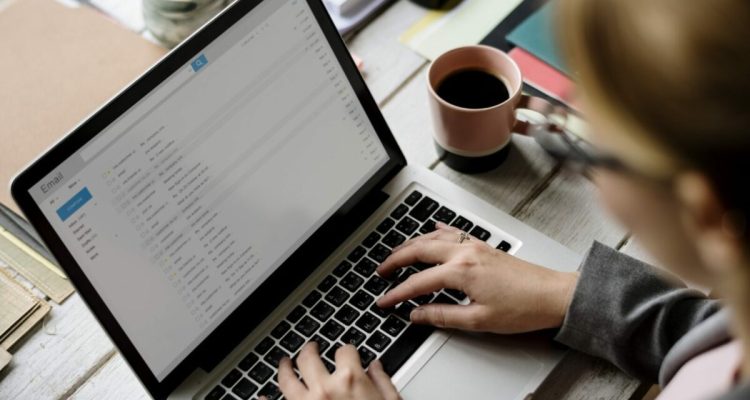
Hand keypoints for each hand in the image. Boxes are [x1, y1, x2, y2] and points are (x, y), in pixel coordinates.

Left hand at [275, 342, 399, 399]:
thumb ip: (383, 383)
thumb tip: (376, 368)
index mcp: (351, 380)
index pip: (345, 352)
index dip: (347, 352)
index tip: (347, 355)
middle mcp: (324, 389)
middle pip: (309, 358)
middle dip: (310, 350)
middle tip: (311, 349)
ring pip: (286, 379)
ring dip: (284, 368)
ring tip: (285, 363)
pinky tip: (260, 396)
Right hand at [376, 223, 577, 333]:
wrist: (554, 295)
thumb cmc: (524, 308)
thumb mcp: (479, 320)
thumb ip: (443, 316)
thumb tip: (418, 315)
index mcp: (461, 272)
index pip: (418, 283)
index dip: (397, 293)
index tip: (384, 301)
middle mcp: (465, 253)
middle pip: (418, 250)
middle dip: (395, 260)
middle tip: (381, 271)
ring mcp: (475, 246)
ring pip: (432, 237)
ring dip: (411, 244)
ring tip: (396, 254)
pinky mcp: (483, 246)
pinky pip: (452, 232)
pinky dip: (436, 231)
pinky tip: (431, 231)